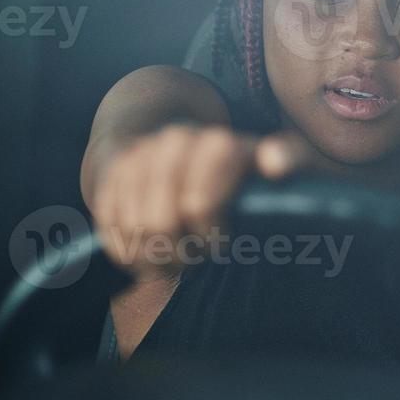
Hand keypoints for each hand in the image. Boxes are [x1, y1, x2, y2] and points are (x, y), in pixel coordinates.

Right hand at [91, 125, 313, 277]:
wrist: (175, 142)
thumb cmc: (239, 168)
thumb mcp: (277, 161)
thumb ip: (291, 160)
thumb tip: (273, 163)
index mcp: (216, 142)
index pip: (198, 205)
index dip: (211, 236)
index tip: (224, 244)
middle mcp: (172, 142)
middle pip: (162, 224)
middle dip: (182, 251)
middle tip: (199, 256)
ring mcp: (136, 159)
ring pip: (134, 232)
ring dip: (157, 257)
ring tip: (179, 256)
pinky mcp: (108, 179)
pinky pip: (112, 234)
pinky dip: (133, 256)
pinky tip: (154, 252)